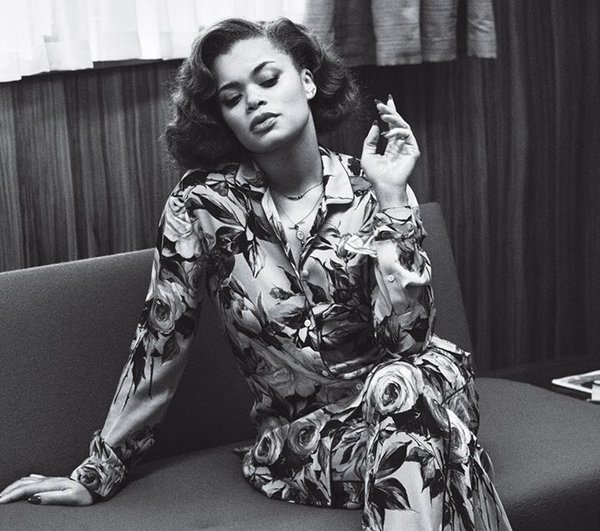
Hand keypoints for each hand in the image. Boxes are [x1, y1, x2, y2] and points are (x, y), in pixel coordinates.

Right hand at [0, 474, 93, 505]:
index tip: (0, 502)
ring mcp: (52, 479)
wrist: (98, 481)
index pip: (25, 490)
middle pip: (23, 483)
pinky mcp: (56, 480)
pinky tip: (27, 480)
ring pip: (28, 480)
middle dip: (8, 490)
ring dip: (15, 485)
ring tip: (6, 493)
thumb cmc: (86, 492)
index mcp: (50, 485)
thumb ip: (51, 498)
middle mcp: (49, 480)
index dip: (11, 496)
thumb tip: (32, 499)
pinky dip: (26, 481)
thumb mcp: (70, 498)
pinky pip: (37, 478)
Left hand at [360, 94, 419, 208]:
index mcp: (391, 146)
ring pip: (403, 125)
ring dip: (393, 117)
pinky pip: (406, 134)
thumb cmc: (376, 176)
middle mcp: (400, 145)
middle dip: (390, 111)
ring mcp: (407, 147)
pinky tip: (388, 133)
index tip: (381, 103)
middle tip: (381, 103)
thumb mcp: (367, 155)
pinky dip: (397, 131)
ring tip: (383, 114)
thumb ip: (370, 140)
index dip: (387, 114)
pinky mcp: (413, 150)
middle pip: (397, 123)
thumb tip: (375, 125)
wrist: (384, 186)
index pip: (390, 126)